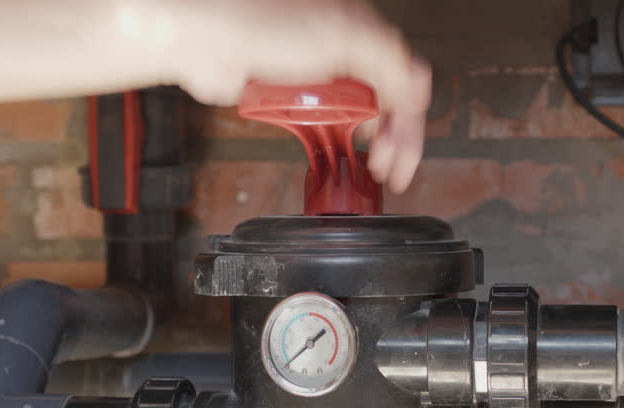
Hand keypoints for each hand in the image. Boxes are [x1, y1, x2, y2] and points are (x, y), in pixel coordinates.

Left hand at [165, 0, 431, 192]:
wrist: (204, 38)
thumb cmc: (257, 22)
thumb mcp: (342, 35)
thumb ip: (390, 63)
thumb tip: (419, 92)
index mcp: (363, 33)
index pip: (406, 83)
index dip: (410, 124)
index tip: (405, 157)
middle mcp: (345, 53)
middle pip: (387, 105)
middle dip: (394, 140)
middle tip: (388, 169)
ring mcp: (320, 78)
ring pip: (357, 119)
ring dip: (364, 146)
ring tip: (367, 165)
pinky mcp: (294, 98)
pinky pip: (323, 125)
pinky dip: (332, 139)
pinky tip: (334, 149)